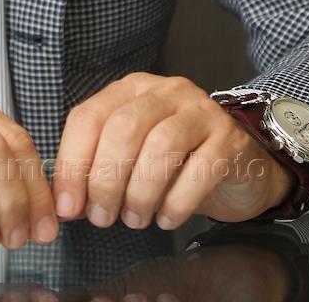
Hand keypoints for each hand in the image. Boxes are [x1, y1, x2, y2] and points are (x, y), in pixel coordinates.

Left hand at [51, 72, 296, 229]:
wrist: (241, 163)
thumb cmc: (178, 161)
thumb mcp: (133, 153)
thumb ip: (100, 165)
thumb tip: (67, 201)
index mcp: (131, 90)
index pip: (88, 117)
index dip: (72, 162)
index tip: (68, 205)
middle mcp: (164, 91)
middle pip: (122, 129)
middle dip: (106, 180)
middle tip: (102, 217)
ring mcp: (200, 111)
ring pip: (160, 146)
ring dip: (140, 192)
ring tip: (135, 219)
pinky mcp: (229, 138)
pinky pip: (200, 169)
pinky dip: (177, 201)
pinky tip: (167, 218)